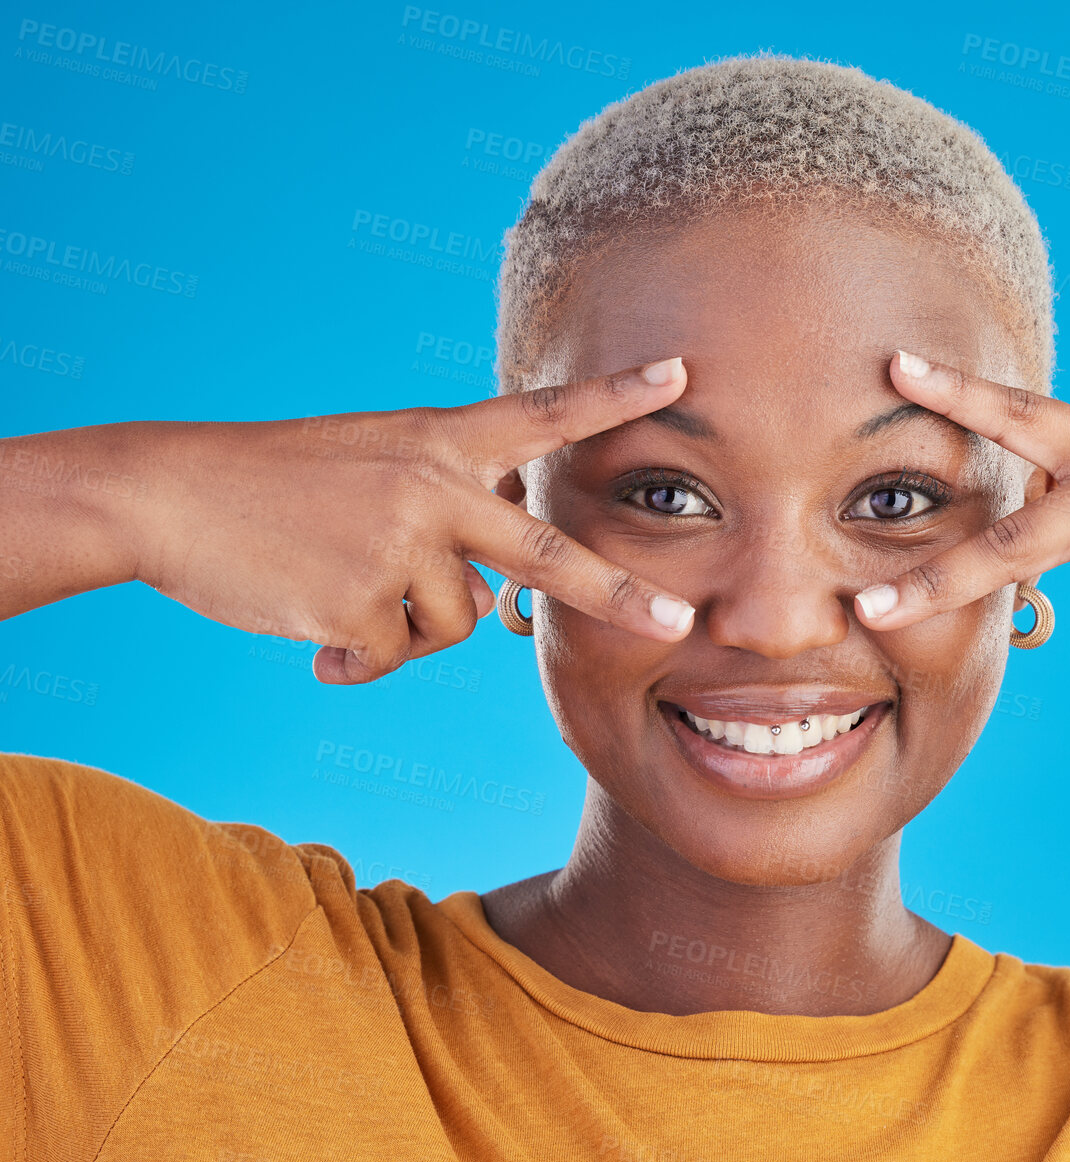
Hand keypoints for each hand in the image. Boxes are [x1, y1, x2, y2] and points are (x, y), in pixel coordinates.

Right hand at [117, 358, 695, 683]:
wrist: (166, 494)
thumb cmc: (276, 483)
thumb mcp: (374, 461)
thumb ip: (446, 502)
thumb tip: (492, 593)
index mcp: (437, 439)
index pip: (541, 415)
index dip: (612, 396)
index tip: (679, 372)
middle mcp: (432, 485)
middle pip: (545, 553)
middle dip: (617, 595)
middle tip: (680, 625)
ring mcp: (400, 544)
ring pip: (456, 622)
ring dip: (409, 626)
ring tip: (344, 591)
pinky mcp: (362, 603)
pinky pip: (394, 655)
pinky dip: (358, 658)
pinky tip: (315, 630)